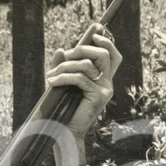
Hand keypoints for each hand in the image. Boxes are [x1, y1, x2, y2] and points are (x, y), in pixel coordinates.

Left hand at [45, 23, 121, 139]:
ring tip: (51, 75)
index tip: (94, 33)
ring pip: (87, 65)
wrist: (64, 131)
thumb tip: (60, 50)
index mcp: (103, 79)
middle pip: (103, 54)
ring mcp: (105, 90)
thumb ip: (62, 66)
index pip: (114, 56)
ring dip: (65, 66)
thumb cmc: (63, 108)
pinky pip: (80, 78)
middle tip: (65, 56)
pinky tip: (51, 81)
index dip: (107, 42)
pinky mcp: (98, 96)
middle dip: (82, 49)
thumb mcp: (62, 82)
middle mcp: (108, 83)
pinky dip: (63, 77)